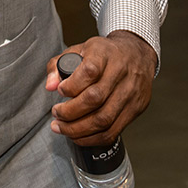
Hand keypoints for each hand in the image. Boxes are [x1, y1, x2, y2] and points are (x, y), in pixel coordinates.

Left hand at [45, 31, 156, 146]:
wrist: (137, 54)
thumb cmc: (104, 54)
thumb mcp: (78, 49)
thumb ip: (58, 65)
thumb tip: (50, 86)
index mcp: (104, 54)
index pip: (89, 72)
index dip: (72, 86)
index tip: (60, 91)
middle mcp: (120, 74)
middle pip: (95, 99)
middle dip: (70, 112)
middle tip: (56, 113)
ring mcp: (130, 93)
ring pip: (104, 119)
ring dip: (78, 129)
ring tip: (62, 127)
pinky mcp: (135, 109)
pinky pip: (113, 131)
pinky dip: (92, 138)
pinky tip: (78, 135)